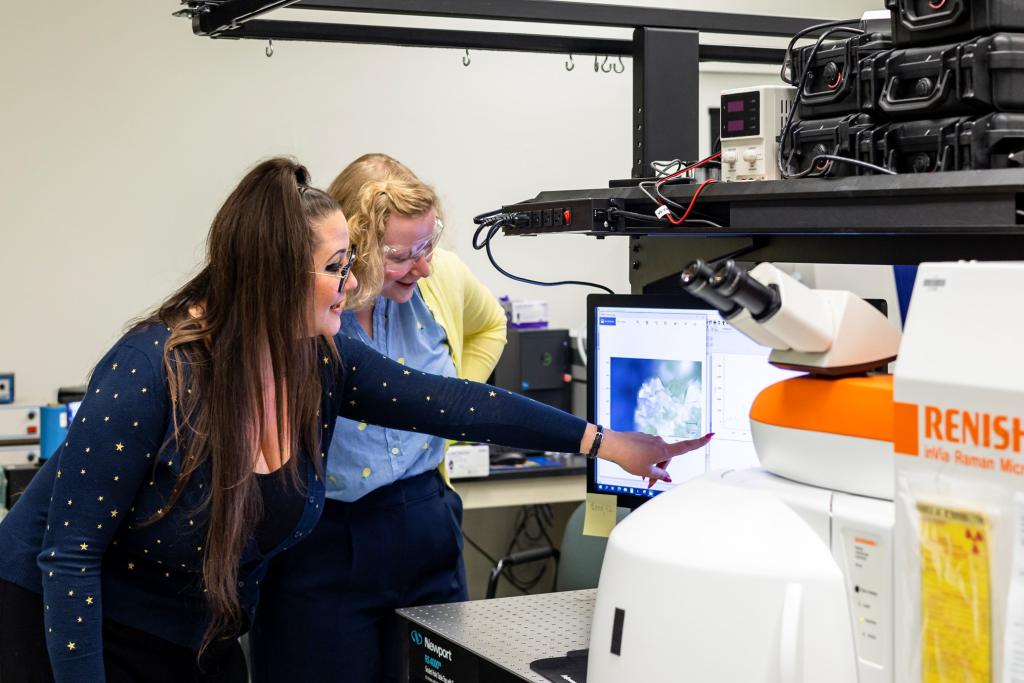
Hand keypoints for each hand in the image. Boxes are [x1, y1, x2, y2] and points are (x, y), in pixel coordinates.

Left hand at [597, 429, 713, 484]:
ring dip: (652, 465)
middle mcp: (659, 442)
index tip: (711, 435)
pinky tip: (636, 464)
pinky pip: (648, 451)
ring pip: (657, 455)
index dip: (700, 442)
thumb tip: (666, 476)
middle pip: (667, 458)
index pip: (686, 446)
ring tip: (641, 475)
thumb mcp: (646, 471)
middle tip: (649, 481)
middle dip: (660, 470)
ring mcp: (650, 439)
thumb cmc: (628, 456)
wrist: (613, 445)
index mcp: (664, 450)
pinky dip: (645, 459)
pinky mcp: (642, 439)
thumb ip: (659, 474)